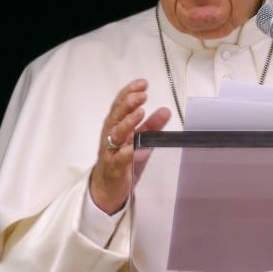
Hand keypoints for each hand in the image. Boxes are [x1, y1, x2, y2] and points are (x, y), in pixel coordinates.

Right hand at [89, 78, 171, 213]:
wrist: (107, 188)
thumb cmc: (122, 161)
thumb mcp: (140, 141)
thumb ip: (152, 126)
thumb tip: (165, 110)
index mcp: (116, 126)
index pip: (120, 105)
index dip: (130, 92)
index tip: (142, 83)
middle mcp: (110, 136)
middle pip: (117, 116)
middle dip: (129, 103)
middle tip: (141, 95)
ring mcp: (111, 151)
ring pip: (116, 134)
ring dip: (128, 122)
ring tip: (140, 112)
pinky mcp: (114, 168)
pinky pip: (119, 159)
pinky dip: (126, 152)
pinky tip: (133, 147)